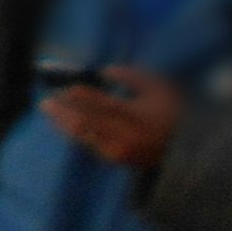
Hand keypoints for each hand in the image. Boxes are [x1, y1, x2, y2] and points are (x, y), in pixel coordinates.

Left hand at [44, 65, 181, 169]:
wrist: (185, 151)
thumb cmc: (172, 113)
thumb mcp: (158, 87)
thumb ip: (132, 76)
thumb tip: (105, 71)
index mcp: (135, 115)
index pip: (98, 104)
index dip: (78, 95)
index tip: (65, 87)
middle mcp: (123, 135)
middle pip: (83, 122)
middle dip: (62, 110)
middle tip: (46, 101)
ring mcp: (118, 150)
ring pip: (82, 136)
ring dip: (63, 122)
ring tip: (50, 110)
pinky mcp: (115, 159)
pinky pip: (89, 144)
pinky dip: (75, 132)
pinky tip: (65, 124)